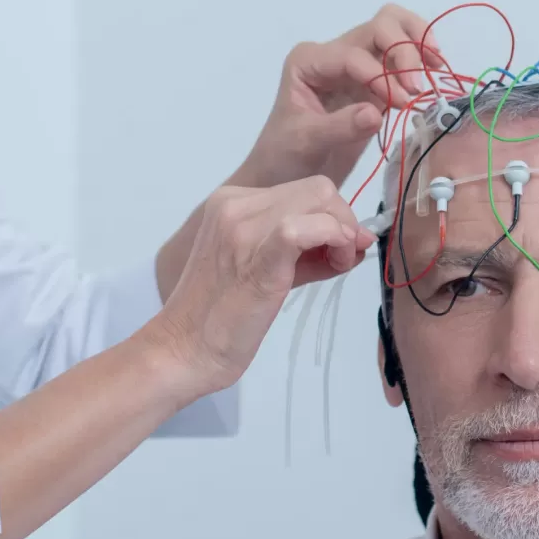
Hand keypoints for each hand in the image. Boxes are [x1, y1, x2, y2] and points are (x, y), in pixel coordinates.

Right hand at [146, 178, 374, 397]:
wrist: (183, 350)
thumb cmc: (222, 318)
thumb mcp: (266, 269)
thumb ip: (307, 251)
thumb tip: (356, 241)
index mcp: (231, 203)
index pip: (303, 190)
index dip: (333, 216)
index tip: (340, 249)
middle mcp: (234, 205)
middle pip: (318, 188)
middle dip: (344, 220)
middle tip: (343, 258)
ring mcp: (242, 227)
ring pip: (319, 198)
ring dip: (343, 230)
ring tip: (337, 265)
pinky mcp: (257, 255)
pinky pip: (307, 227)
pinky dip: (334, 237)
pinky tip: (335, 263)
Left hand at [232, 5, 440, 189]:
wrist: (284, 175)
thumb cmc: (284, 156)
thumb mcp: (305, 142)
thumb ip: (339, 126)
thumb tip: (376, 112)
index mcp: (309, 60)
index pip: (353, 55)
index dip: (380, 75)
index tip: (401, 103)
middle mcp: (333, 54)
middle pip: (378, 26)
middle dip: (403, 50)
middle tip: (416, 86)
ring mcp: (356, 66)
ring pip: (392, 30)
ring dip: (417, 44)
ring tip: (435, 68)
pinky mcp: (374, 83)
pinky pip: (401, 58)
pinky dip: (421, 58)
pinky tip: (435, 73)